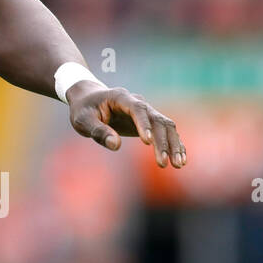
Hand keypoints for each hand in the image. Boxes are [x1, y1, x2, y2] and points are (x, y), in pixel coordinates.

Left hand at [67, 82, 185, 168]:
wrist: (88, 99)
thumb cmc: (83, 110)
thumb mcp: (83, 120)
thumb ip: (98, 131)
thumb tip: (115, 145)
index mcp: (120, 97)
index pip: (137, 109)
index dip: (143, 124)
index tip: (147, 142)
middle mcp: (137, 102)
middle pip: (156, 120)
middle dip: (162, 142)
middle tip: (162, 164)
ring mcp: (145, 112)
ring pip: (166, 126)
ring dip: (173, 144)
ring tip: (178, 165)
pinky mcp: (149, 122)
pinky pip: (166, 132)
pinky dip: (173, 144)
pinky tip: (179, 160)